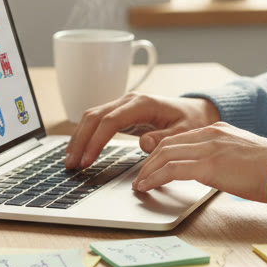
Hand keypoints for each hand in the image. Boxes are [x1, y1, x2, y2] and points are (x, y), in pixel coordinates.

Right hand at [64, 93, 218, 168]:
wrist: (196, 111)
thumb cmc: (192, 121)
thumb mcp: (185, 132)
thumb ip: (165, 138)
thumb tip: (143, 143)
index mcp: (143, 103)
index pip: (110, 120)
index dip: (96, 141)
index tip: (87, 160)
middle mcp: (129, 101)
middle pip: (94, 116)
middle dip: (80, 140)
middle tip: (71, 164)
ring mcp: (123, 106)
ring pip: (92, 117)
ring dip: (79, 138)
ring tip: (70, 161)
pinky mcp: (121, 113)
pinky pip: (97, 121)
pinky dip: (86, 135)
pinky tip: (80, 151)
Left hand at [131, 122, 266, 202]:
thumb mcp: (243, 155)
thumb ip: (225, 157)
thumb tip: (217, 171)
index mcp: (218, 130)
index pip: (180, 138)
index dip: (161, 152)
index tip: (152, 165)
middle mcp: (210, 134)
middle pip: (167, 144)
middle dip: (149, 161)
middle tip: (140, 176)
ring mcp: (209, 148)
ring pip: (165, 154)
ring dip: (147, 171)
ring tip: (140, 184)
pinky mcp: (209, 165)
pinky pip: (172, 170)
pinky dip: (154, 178)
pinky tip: (147, 187)